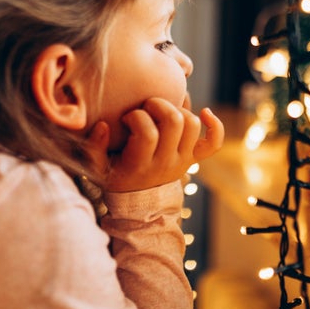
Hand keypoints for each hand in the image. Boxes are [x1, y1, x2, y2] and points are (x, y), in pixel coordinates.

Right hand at [84, 98, 223, 192]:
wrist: (138, 204)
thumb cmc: (115, 178)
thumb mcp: (97, 168)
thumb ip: (94, 147)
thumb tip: (103, 126)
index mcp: (140, 165)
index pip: (147, 132)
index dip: (136, 116)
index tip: (127, 118)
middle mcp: (166, 163)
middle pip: (174, 121)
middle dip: (158, 104)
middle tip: (145, 106)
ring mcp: (183, 161)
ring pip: (192, 125)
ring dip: (178, 109)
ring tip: (161, 111)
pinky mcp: (193, 159)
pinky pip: (213, 143)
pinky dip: (214, 125)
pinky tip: (204, 112)